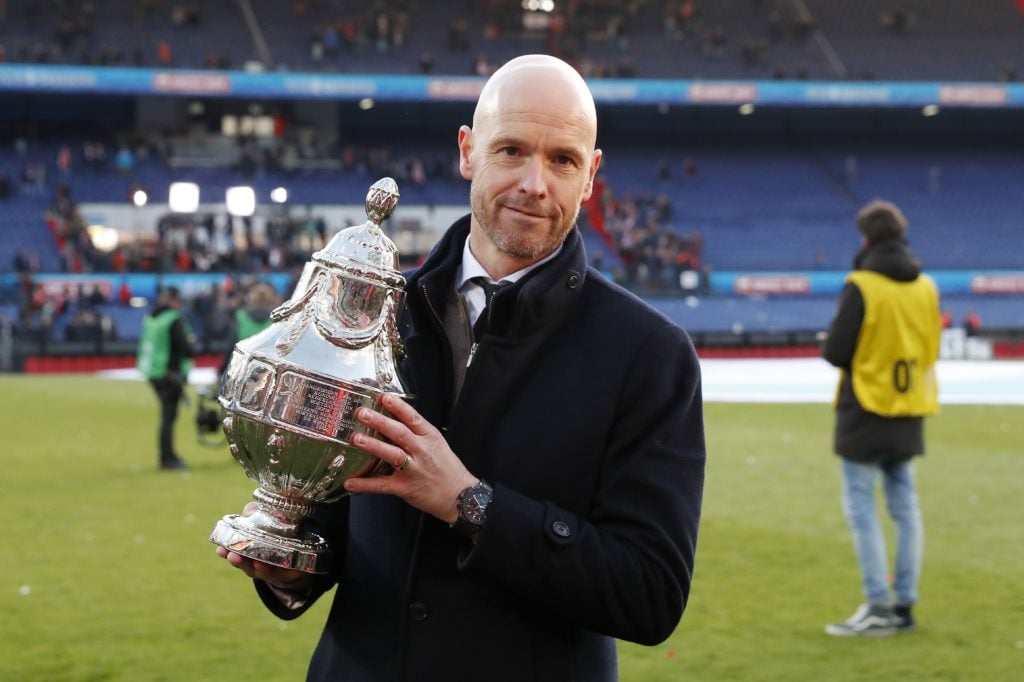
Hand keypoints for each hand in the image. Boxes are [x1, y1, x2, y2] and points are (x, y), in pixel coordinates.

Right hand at [214, 502, 310, 590]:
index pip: (233, 553)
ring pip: (264, 572)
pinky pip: (288, 574)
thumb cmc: (269, 531)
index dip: (225, 553)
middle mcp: (256, 563)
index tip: (220, 550)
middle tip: (234, 557)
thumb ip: (252, 513)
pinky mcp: (287, 573)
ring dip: (260, 569)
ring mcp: (271, 570)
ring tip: (258, 564)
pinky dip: (289, 573)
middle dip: (239, 562)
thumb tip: (249, 512)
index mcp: (246, 552)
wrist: (293, 549)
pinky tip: (293, 570)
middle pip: (246, 566)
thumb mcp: (259, 518)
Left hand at [346, 393, 476, 523]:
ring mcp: (414, 470)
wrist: (459, 495)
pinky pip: (383, 485)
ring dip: (373, 446)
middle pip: (399, 433)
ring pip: (392, 455)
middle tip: (362, 413)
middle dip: (379, 421)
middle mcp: (422, 451)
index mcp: (429, 437)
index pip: (413, 418)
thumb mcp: (437, 444)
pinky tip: (351, 482)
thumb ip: (417, 432)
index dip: (397, 407)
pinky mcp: (406, 488)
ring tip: (356, 438)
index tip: (383, 397)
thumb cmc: (447, 468)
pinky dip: (366, 484)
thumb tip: (394, 418)